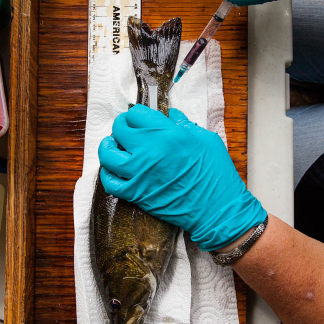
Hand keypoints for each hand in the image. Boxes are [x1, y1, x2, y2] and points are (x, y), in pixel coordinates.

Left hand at [98, 105, 266, 251]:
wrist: (217, 209)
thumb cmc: (216, 174)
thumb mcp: (206, 140)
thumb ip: (185, 125)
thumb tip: (171, 116)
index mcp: (168, 134)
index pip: (137, 113)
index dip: (137, 114)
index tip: (139, 118)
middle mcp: (149, 151)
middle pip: (119, 129)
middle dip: (122, 126)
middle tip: (128, 130)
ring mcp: (140, 173)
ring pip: (107, 154)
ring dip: (108, 147)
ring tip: (112, 145)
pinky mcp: (136, 194)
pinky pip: (110, 182)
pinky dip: (107, 174)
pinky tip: (113, 169)